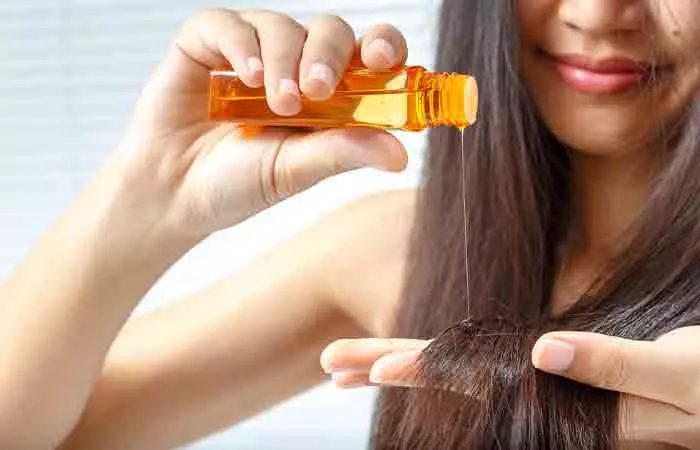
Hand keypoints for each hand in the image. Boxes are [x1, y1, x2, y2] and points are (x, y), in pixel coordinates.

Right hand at [113, 9, 408, 239]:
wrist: (173, 194)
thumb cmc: (237, 184)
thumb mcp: (295, 172)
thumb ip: (343, 153)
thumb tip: (400, 155)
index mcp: (326, 96)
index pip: (368, 56)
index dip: (383, 48)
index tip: (382, 60)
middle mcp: (293, 66)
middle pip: (330, 31)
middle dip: (329, 54)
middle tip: (318, 91)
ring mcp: (250, 52)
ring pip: (282, 26)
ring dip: (283, 60)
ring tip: (277, 103)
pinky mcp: (206, 44)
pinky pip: (228, 24)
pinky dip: (242, 44)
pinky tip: (246, 74)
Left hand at [321, 329, 699, 448]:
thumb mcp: (676, 374)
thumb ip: (615, 365)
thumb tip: (542, 352)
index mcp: (564, 396)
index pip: (476, 382)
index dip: (421, 371)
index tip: (370, 368)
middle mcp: (542, 393)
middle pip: (451, 378)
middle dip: (389, 367)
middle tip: (331, 363)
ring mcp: (545, 384)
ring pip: (464, 374)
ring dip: (409, 366)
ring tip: (357, 367)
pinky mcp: (558, 373)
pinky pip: (492, 368)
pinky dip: (450, 362)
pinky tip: (423, 363)